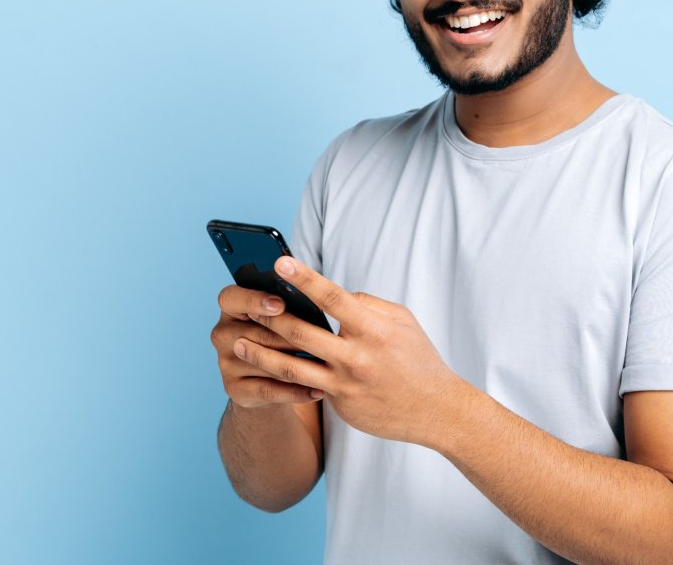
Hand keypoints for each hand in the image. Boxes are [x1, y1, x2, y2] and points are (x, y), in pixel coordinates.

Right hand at [210, 284, 324, 407]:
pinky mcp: (234, 389)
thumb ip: (292, 307)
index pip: (230, 298)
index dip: (254, 300)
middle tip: (321, 339)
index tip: (280, 304)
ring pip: (263, 362)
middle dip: (289, 336)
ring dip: (296, 364)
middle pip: (254, 333)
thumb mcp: (286, 317)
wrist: (273, 380)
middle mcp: (222, 334)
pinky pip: (268, 390)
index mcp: (231, 307)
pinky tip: (318, 391)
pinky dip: (295, 391)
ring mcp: (225, 363)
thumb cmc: (285, 336)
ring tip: (326, 364)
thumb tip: (316, 304)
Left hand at [233, 257, 468, 445]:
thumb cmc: (418, 359)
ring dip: (260, 353)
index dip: (303, 278)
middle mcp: (356, 356)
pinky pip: (305, 388)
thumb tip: (336, 296)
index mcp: (374, 329)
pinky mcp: (339, 405)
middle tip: (246, 303)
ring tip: (237, 343)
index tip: (279, 262)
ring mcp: (345, 384)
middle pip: (301, 331)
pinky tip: (261, 370)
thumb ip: (367, 305)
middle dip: (269, 316)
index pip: (332, 297)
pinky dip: (282, 378)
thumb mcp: (402, 321)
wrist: (435, 410)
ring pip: (291, 366)